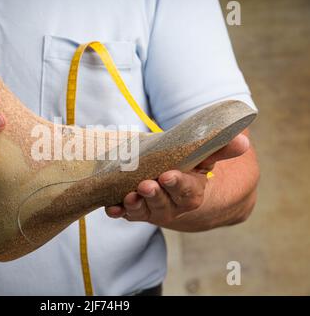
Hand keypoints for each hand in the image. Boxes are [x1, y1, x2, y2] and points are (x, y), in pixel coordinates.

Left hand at [105, 133, 249, 226]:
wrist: (177, 190)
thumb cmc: (190, 170)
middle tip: (146, 185)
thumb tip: (243, 139)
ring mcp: (153, 210)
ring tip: (129, 195)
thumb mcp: (203, 158)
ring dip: (136, 205)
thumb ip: (219, 149)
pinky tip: (111, 208)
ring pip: (145, 212)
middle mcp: (173, 206)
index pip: (187, 190)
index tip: (168, 176)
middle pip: (164, 204)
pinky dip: (118, 212)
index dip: (178, 184)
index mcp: (191, 192)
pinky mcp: (136, 211)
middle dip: (155, 195)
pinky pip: (127, 214)